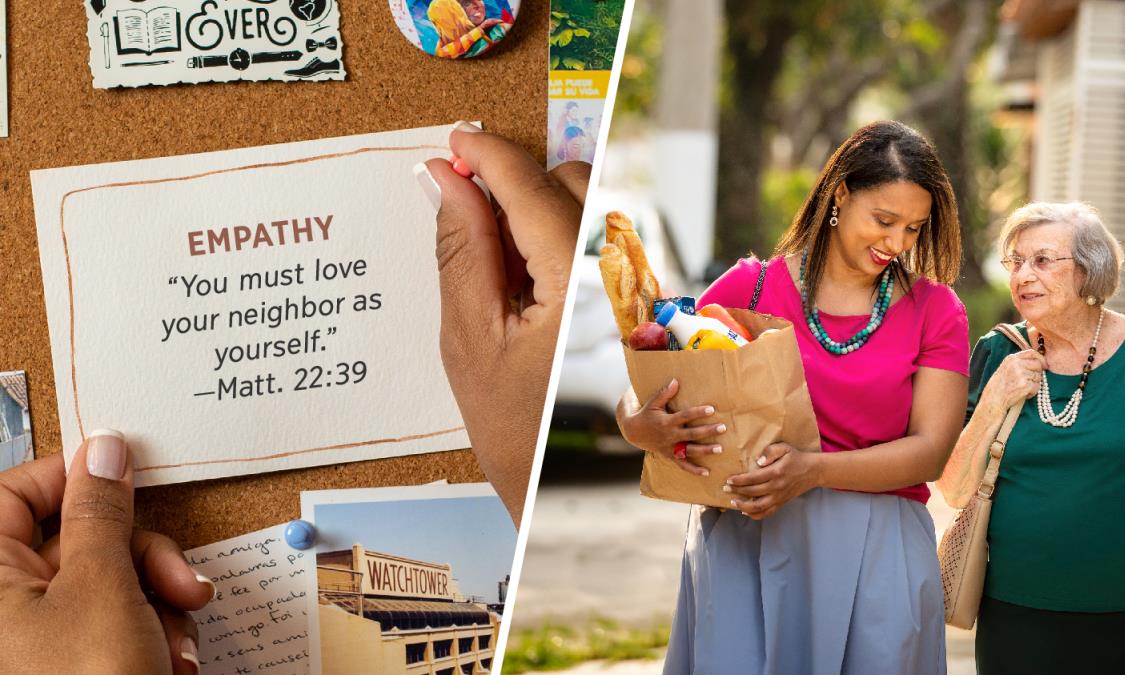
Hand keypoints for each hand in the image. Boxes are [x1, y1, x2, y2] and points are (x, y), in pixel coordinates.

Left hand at [0, 431, 212, 673]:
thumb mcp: (103, 589)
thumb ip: (102, 512)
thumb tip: (104, 448)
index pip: (16, 491)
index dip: (76, 478)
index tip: (129, 477)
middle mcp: (5, 603)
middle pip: (81, 540)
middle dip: (144, 562)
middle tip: (179, 584)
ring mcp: (36, 638)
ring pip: (111, 583)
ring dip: (159, 606)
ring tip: (174, 647)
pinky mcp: (71, 664)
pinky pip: (117, 625)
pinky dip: (152, 638)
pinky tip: (169, 667)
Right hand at [421, 122, 588, 525]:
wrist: (540, 483)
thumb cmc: (504, 425)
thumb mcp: (467, 333)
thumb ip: (461, 247)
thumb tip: (447, 179)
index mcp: (570, 289)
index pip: (531, 191)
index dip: (489, 156)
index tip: (456, 140)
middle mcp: (607, 279)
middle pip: (565, 182)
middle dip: (513, 180)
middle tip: (461, 204)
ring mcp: (618, 287)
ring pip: (577, 204)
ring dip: (529, 206)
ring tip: (486, 255)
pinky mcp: (615, 295)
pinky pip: (582, 237)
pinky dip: (544, 234)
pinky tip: (512, 273)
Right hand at [617, 379, 725, 475]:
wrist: (634, 432)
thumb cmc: (646, 414)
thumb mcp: (653, 403)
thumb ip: (664, 393)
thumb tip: (676, 381)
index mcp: (666, 421)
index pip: (685, 416)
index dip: (698, 413)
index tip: (711, 409)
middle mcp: (669, 435)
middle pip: (691, 434)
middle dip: (707, 431)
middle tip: (723, 428)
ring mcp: (670, 447)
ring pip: (690, 450)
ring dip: (705, 450)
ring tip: (720, 449)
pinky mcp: (670, 456)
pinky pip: (682, 465)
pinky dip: (694, 470)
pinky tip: (707, 473)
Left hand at [725, 442, 823, 519]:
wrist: (812, 471)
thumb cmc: (795, 458)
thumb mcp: (784, 448)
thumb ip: (771, 451)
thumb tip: (759, 461)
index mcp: (776, 472)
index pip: (753, 478)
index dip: (739, 480)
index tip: (729, 480)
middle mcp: (776, 487)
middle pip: (752, 492)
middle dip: (737, 491)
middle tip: (725, 488)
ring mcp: (779, 497)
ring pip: (758, 507)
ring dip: (743, 506)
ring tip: (733, 502)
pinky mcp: (781, 503)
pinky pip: (767, 513)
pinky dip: (755, 515)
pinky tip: (745, 511)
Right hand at [981, 349, 1044, 411]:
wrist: (993, 399)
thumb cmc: (999, 385)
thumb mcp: (1005, 368)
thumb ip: (1018, 363)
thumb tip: (1037, 362)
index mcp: (1011, 358)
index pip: (1031, 352)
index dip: (1040, 358)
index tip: (1044, 364)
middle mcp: (1017, 364)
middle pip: (1037, 364)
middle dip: (1037, 373)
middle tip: (1031, 380)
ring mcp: (1022, 374)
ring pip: (1038, 377)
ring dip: (1034, 384)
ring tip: (1023, 388)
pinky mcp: (1026, 385)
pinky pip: (1037, 387)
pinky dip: (1032, 392)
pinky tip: (1023, 394)